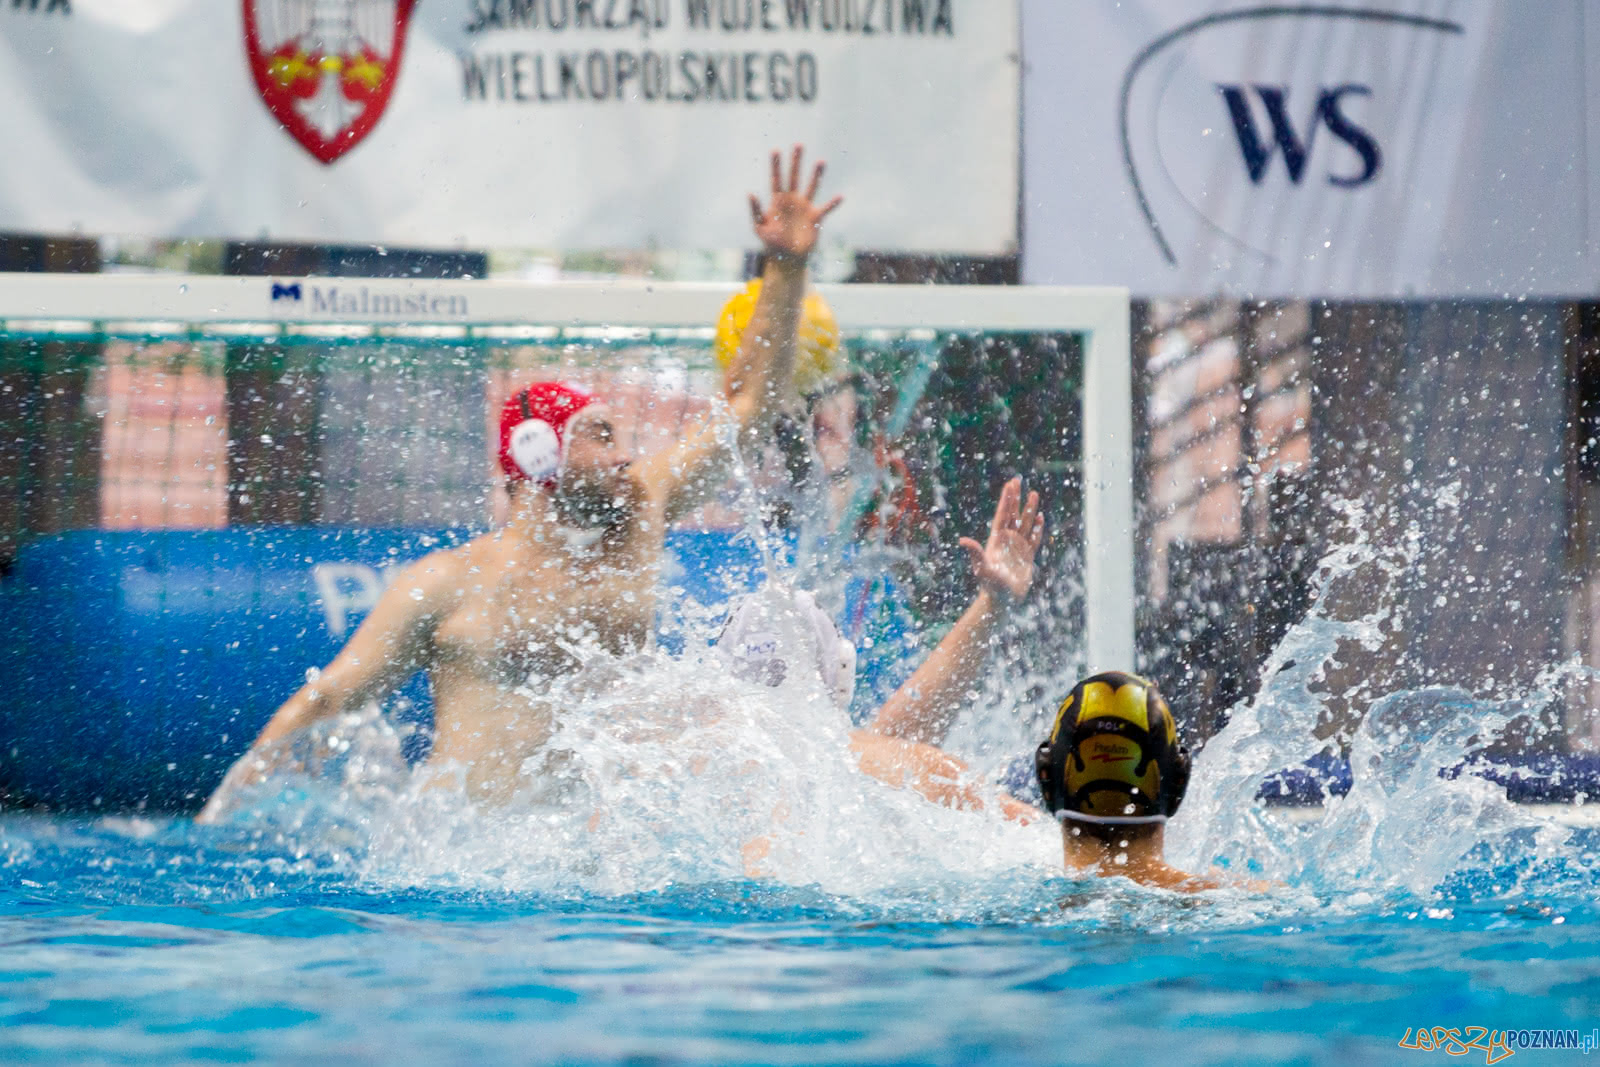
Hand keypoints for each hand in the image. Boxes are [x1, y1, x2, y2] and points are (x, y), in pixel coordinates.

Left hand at [749, 145, 841, 263]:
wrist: (788, 259)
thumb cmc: (771, 244)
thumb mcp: (760, 227)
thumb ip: (756, 211)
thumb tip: (750, 193)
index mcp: (777, 201)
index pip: (776, 179)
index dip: (776, 165)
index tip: (775, 150)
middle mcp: (792, 201)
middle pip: (794, 177)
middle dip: (796, 161)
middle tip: (799, 144)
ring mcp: (804, 208)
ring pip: (812, 187)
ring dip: (816, 175)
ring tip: (821, 161)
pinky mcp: (815, 218)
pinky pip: (826, 208)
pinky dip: (833, 203)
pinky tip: (840, 196)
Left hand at [959, 477, 1043, 602]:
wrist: (1002, 600)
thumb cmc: (990, 586)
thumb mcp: (981, 568)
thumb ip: (975, 553)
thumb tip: (962, 541)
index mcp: (996, 540)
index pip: (1002, 514)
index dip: (1006, 500)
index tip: (1010, 485)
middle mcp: (1006, 540)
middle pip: (1012, 514)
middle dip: (1016, 498)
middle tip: (1017, 480)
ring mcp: (1017, 547)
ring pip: (1025, 523)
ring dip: (1029, 509)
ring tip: (1034, 494)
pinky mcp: (1027, 556)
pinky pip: (1034, 539)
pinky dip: (1037, 528)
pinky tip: (1040, 518)